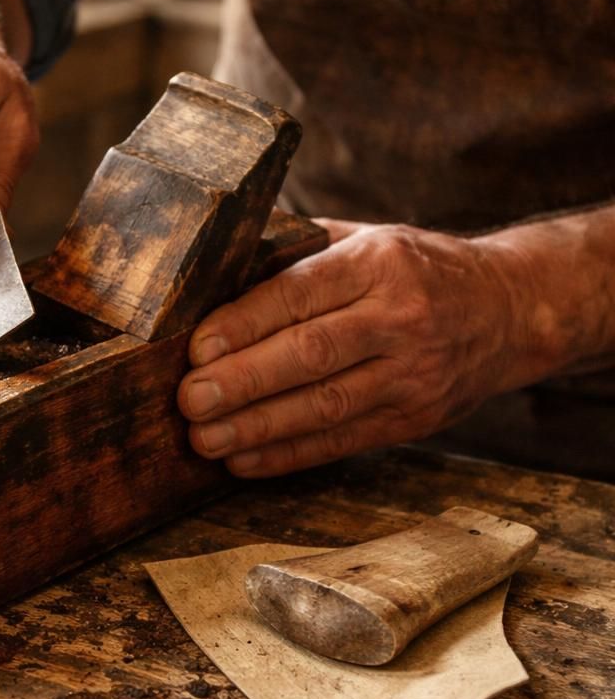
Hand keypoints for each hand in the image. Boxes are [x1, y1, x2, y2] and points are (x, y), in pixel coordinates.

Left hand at [177, 220, 544, 477]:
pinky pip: (344, 440)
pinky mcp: (417, 418)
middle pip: (312, 353)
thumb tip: (212, 271)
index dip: (245, 324)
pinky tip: (244, 459)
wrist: (509, 310)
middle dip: (244, 381)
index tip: (196, 348)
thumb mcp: (367, 238)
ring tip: (205, 439)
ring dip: (259, 427)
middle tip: (189, 400)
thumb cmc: (415, 268)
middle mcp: (400, 318)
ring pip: (326, 405)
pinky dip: (290, 454)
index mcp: (378, 262)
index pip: (301, 294)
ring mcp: (414, 374)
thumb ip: (299, 252)